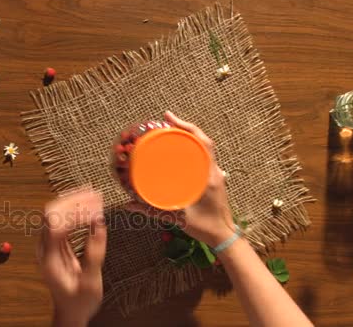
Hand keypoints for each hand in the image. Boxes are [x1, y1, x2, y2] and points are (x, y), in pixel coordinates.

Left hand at [37, 189, 106, 326]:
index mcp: (49, 258)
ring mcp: (47, 244)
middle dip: (74, 201)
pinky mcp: (55, 243)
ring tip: (94, 194)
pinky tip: (88, 204)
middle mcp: (44, 247)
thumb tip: (99, 224)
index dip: (76, 213)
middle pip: (52, 213)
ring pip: (55, 213)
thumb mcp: (90, 282)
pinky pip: (61, 219)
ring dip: (74, 201)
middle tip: (96, 195)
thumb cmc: (79, 300)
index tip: (96, 209)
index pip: (56, 224)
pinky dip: (75, 209)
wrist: (69, 312)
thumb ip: (94, 253)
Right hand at [128, 111, 234, 246]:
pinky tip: (180, 150)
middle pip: (203, 140)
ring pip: (204, 147)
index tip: (169, 117)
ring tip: (170, 132)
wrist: (224, 237)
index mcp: (209, 176)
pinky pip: (204, 156)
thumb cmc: (204, 226)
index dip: (187, 127)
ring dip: (189, 137)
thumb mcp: (177, 217)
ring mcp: (216, 174)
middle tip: (165, 121)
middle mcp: (214, 171)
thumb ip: (152, 210)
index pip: (203, 143)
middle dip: (184, 128)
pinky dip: (192, 148)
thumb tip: (128, 204)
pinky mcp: (214, 179)